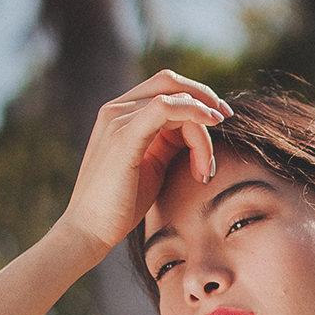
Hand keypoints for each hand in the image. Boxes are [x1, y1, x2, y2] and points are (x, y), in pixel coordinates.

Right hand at [60, 68, 232, 259]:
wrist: (88, 231)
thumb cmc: (120, 205)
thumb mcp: (152, 165)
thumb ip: (170, 142)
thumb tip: (196, 130)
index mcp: (120, 115)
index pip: (164, 87)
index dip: (196, 96)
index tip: (219, 119)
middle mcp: (115, 110)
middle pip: (170, 83)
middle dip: (204, 96)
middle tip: (226, 118)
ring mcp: (117, 120)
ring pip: (175, 101)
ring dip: (202, 131)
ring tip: (207, 168)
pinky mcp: (124, 137)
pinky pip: (165, 108)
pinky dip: (193, 113)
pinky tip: (210, 129)